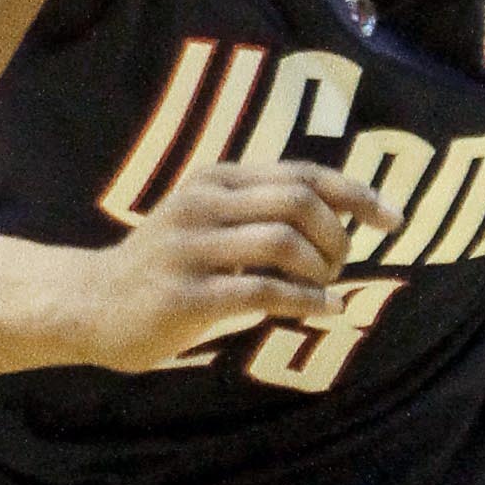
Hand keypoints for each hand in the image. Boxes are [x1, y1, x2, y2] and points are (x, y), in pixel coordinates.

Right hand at [74, 166, 398, 375]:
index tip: (393, 220)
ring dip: (322, 269)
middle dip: (338, 235)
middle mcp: (203, 203)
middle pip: (299, 201)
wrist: (90, 303)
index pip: (302, 173)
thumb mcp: (208, 221)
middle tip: (342, 265)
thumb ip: (260, 212)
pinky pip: (264, 291)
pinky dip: (306, 301)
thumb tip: (342, 219)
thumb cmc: (165, 267)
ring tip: (325, 288)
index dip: (356, 194)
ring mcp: (192, 248)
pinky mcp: (187, 295)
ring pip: (285, 243)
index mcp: (215, 178)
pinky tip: (323, 311)